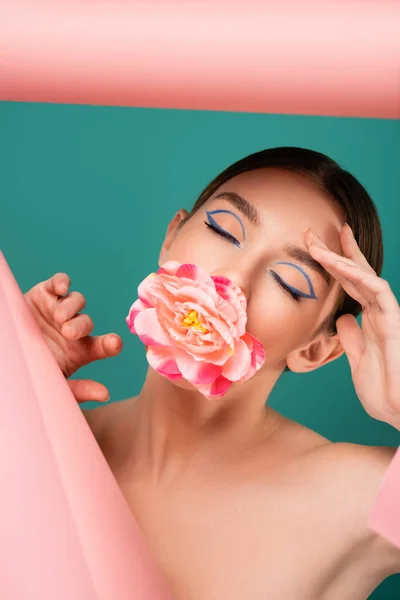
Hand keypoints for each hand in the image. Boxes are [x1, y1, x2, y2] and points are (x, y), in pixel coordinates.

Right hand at [25, 273, 122, 402]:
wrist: (8, 356)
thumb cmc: (32, 369)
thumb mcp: (54, 383)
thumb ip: (79, 390)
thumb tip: (106, 394)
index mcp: (81, 350)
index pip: (103, 346)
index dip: (111, 343)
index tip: (113, 344)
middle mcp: (74, 328)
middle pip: (86, 322)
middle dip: (80, 325)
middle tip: (68, 332)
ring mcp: (60, 309)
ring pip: (76, 301)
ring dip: (71, 307)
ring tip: (59, 316)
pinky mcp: (45, 294)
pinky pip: (59, 283)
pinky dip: (62, 281)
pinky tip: (61, 288)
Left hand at [305, 224, 399, 428]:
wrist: (399, 413)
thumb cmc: (383, 391)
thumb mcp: (357, 360)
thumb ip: (351, 338)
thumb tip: (342, 318)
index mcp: (370, 320)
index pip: (350, 285)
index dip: (333, 265)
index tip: (313, 247)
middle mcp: (380, 313)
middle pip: (357, 273)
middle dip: (335, 251)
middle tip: (310, 233)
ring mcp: (389, 316)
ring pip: (366, 277)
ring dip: (342, 259)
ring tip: (318, 247)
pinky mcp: (395, 323)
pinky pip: (379, 292)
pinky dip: (361, 277)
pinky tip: (342, 266)